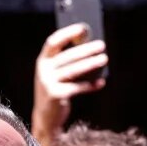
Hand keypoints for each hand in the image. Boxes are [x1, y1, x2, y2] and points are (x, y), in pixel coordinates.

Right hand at [32, 23, 106, 145]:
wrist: (46, 117)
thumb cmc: (56, 90)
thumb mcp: (56, 74)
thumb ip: (66, 61)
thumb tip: (90, 46)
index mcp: (42, 61)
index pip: (53, 42)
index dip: (67, 33)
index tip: (83, 28)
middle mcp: (42, 71)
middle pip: (66, 56)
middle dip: (85, 49)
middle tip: (101, 45)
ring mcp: (47, 83)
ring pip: (73, 70)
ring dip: (90, 64)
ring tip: (104, 59)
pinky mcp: (55, 95)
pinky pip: (76, 87)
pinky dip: (90, 86)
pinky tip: (101, 83)